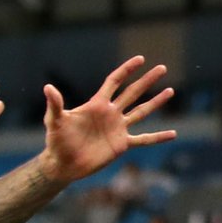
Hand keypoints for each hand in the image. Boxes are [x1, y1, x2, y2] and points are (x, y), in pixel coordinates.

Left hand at [38, 55, 176, 182]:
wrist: (63, 163)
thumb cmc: (56, 140)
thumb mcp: (55, 120)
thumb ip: (55, 104)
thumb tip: (48, 87)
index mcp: (97, 104)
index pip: (115, 82)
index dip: (127, 70)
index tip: (140, 59)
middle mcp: (111, 113)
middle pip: (133, 92)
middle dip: (147, 81)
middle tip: (162, 68)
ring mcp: (118, 128)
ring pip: (141, 112)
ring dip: (156, 102)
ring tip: (170, 91)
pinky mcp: (121, 145)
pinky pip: (144, 140)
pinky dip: (158, 137)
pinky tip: (173, 134)